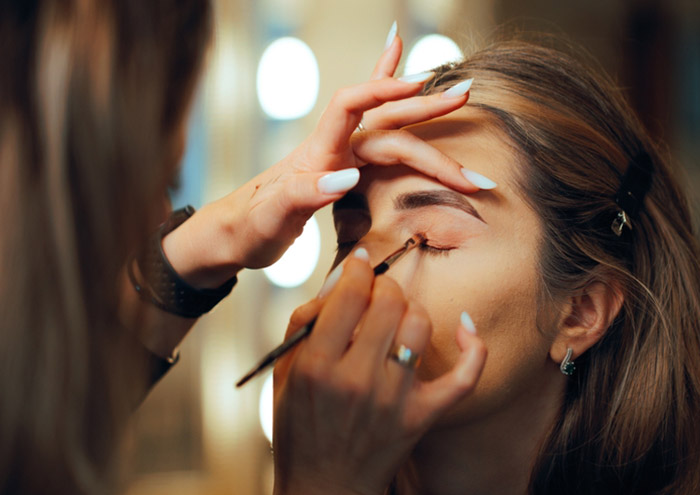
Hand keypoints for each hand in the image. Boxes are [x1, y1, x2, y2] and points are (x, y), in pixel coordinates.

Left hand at [163, 32, 488, 287]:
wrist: (233, 235)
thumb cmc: (248, 229)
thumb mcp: (270, 219)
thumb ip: (304, 195)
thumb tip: (348, 176)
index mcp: (314, 153)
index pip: (350, 106)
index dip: (384, 91)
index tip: (421, 89)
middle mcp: (331, 146)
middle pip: (384, 119)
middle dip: (426, 109)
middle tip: (466, 95)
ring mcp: (340, 154)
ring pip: (391, 127)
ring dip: (426, 115)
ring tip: (463, 96)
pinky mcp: (345, 164)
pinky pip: (375, 126)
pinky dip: (387, 89)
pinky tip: (396, 54)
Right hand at [268, 253, 486, 494]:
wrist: (323, 489)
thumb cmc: (299, 429)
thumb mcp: (284, 373)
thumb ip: (304, 322)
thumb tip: (341, 280)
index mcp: (316, 365)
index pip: (350, 293)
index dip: (358, 268)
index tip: (359, 265)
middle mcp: (357, 379)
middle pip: (389, 301)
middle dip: (384, 286)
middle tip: (377, 294)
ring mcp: (394, 399)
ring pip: (420, 324)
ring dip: (411, 310)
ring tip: (399, 319)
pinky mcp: (422, 416)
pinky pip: (463, 375)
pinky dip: (472, 348)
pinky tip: (465, 328)